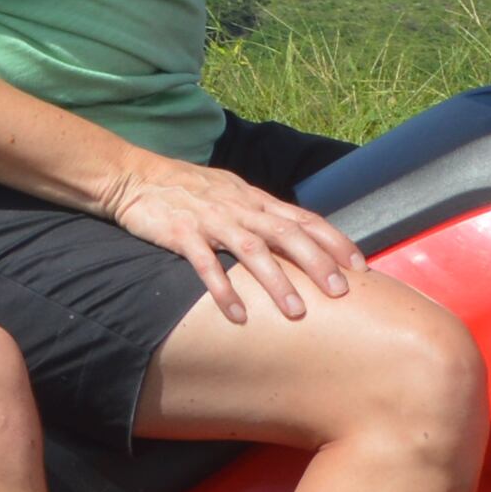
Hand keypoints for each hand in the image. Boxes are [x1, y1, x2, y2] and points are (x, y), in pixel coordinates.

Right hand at [93, 156, 363, 323]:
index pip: (303, 218)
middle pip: (286, 234)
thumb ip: (259, 212)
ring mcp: (209, 220)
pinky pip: (205, 263)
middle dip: (316, 263)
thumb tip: (295, 235)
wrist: (131, 176)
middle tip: (340, 293)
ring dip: (277, 281)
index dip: (333, 241)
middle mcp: (237, 208)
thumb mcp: (229, 192)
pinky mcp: (180, 233)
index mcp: (253, 199)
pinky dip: (223, 289)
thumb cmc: (184, 188)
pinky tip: (237, 314)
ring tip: (296, 312)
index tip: (360, 266)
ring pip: (251, 250)